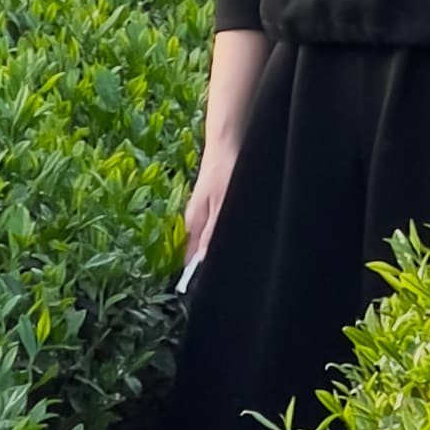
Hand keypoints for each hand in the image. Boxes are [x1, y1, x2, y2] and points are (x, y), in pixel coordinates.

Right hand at [183, 131, 241, 267]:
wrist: (226, 142)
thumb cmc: (222, 171)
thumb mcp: (220, 205)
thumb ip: (212, 233)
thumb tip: (203, 259)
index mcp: (193, 222)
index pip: (190, 256)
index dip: (197, 272)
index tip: (210, 287)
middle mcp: (197, 219)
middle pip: (200, 249)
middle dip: (211, 262)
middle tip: (229, 276)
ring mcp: (206, 211)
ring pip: (211, 238)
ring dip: (220, 247)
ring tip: (237, 261)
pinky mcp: (215, 204)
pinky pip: (218, 226)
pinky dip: (226, 233)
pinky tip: (240, 236)